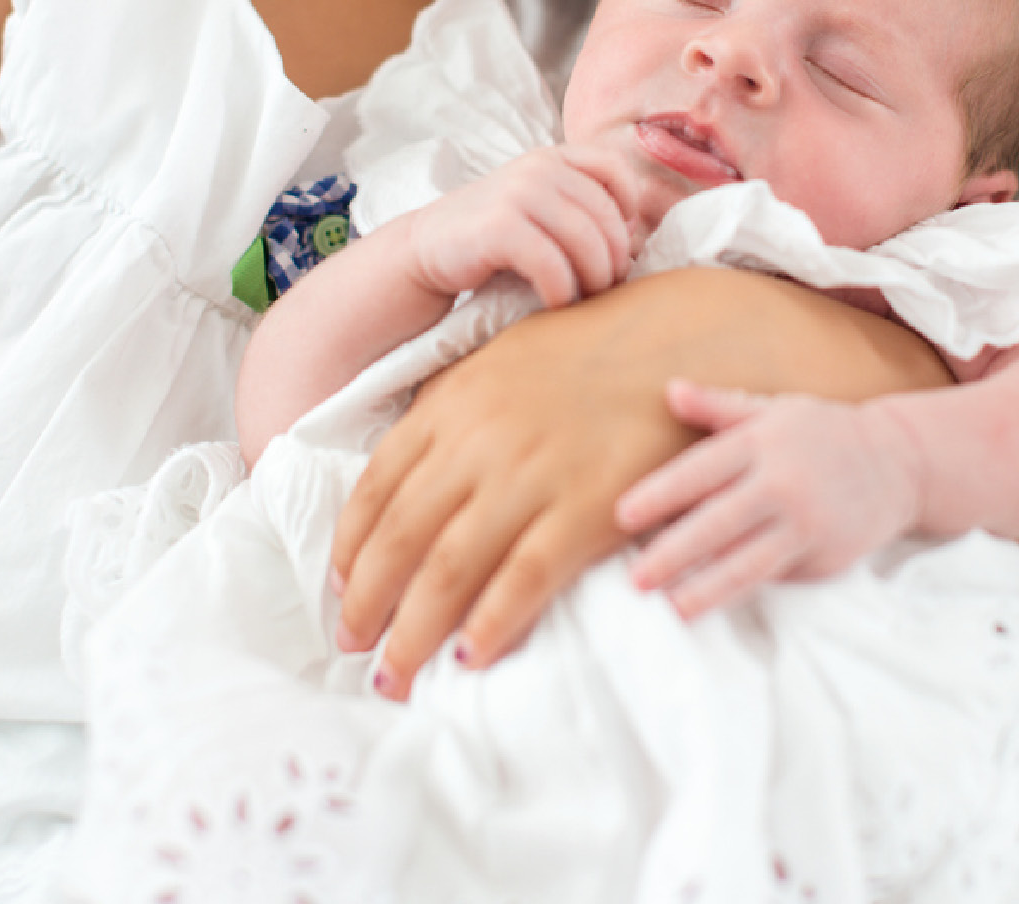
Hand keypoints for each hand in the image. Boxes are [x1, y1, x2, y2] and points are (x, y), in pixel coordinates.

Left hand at [329, 276, 704, 696]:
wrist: (678, 340)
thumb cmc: (587, 353)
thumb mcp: (499, 361)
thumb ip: (449, 412)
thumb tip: (403, 479)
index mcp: (452, 401)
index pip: (376, 488)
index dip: (351, 549)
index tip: (340, 590)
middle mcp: (480, 439)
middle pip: (402, 539)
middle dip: (367, 604)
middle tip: (352, 647)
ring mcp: (531, 475)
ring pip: (448, 570)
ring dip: (413, 634)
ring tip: (394, 678)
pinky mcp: (586, 507)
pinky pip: (523, 580)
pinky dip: (490, 626)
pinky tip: (469, 657)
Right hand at [405, 145, 641, 307]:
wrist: (427, 249)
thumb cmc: (494, 238)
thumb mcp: (540, 207)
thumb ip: (580, 209)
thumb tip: (633, 245)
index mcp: (553, 158)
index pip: (615, 169)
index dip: (628, 207)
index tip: (617, 241)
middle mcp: (538, 168)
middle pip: (606, 216)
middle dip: (613, 259)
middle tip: (603, 288)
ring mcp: (517, 193)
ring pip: (585, 240)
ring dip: (593, 278)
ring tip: (582, 298)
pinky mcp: (499, 227)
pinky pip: (551, 264)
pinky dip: (561, 290)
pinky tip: (554, 302)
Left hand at [615, 379, 924, 616]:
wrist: (897, 463)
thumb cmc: (821, 433)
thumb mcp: (773, 409)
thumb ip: (718, 406)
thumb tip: (669, 390)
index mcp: (763, 442)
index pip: (702, 469)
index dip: (661, 493)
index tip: (622, 515)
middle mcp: (783, 484)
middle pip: (719, 524)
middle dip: (674, 553)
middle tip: (635, 578)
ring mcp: (806, 525)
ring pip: (748, 564)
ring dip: (706, 589)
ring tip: (672, 607)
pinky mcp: (824, 558)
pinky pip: (776, 576)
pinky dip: (742, 590)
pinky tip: (710, 601)